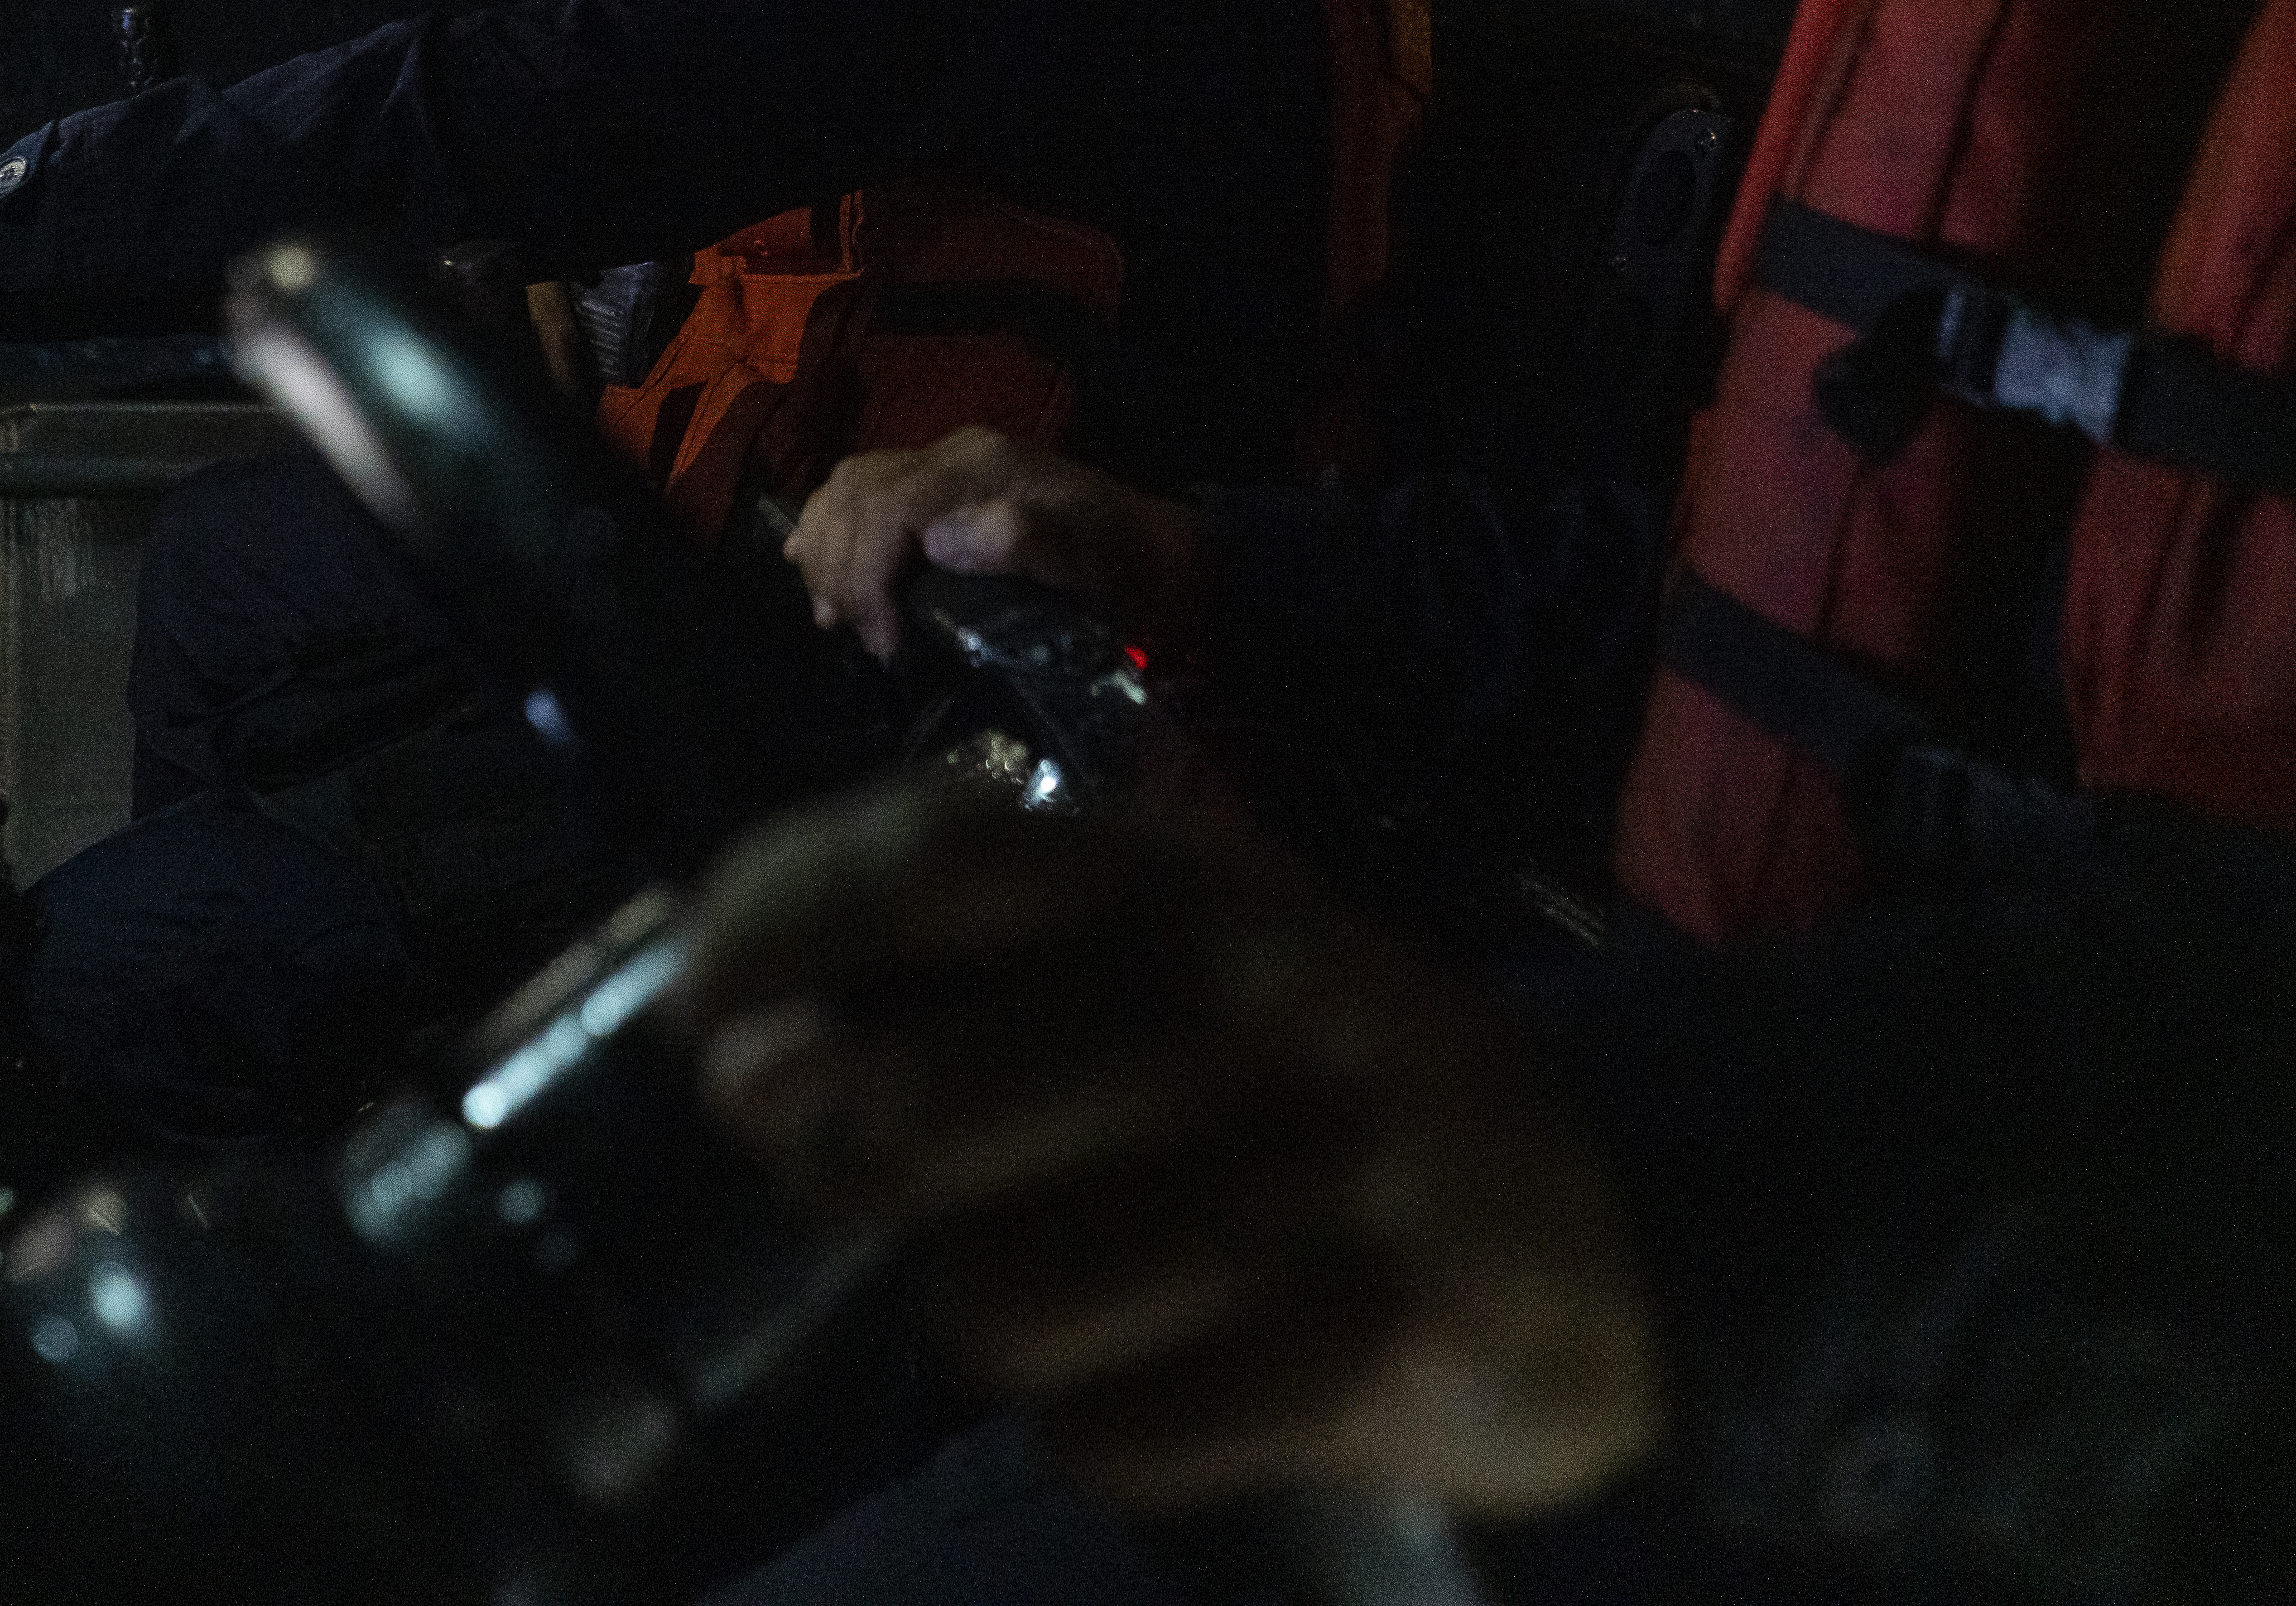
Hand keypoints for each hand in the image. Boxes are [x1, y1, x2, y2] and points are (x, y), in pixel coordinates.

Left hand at [679, 777, 1664, 1519]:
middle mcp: (1255, 999)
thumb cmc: (1309, 1072)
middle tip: (857, 1179)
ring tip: (1063, 1282)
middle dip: (839, 1168)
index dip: (765, 937)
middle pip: (913, 1115)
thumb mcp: (1169, 939)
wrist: (1598, 1218)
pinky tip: (1168, 1373)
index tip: (697, 1022)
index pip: (917, 862)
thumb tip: (724, 1037)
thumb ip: (959, 945)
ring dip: (984, 1316)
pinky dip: (1106, 1425)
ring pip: (990, 1300)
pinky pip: (1111, 1433)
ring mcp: (1320, 1176)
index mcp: (1181, 879)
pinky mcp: (1372, 1347)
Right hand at [787, 427, 1200, 660]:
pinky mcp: (936, 486)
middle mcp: (952, 454)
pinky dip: (829, 526)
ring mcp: (941, 465)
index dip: (866, 574)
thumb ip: (1027, 541)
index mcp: (981, 466)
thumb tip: (938, 540)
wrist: (1152, 550)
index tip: (883, 641)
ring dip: (827, 549)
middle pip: (858, 496)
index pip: (888, 505)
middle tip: (853, 635)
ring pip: (849, 488)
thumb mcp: (1093, 560)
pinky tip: (809, 559)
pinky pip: (859, 490)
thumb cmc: (1122, 565)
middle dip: (840, 570)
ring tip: (831, 612)